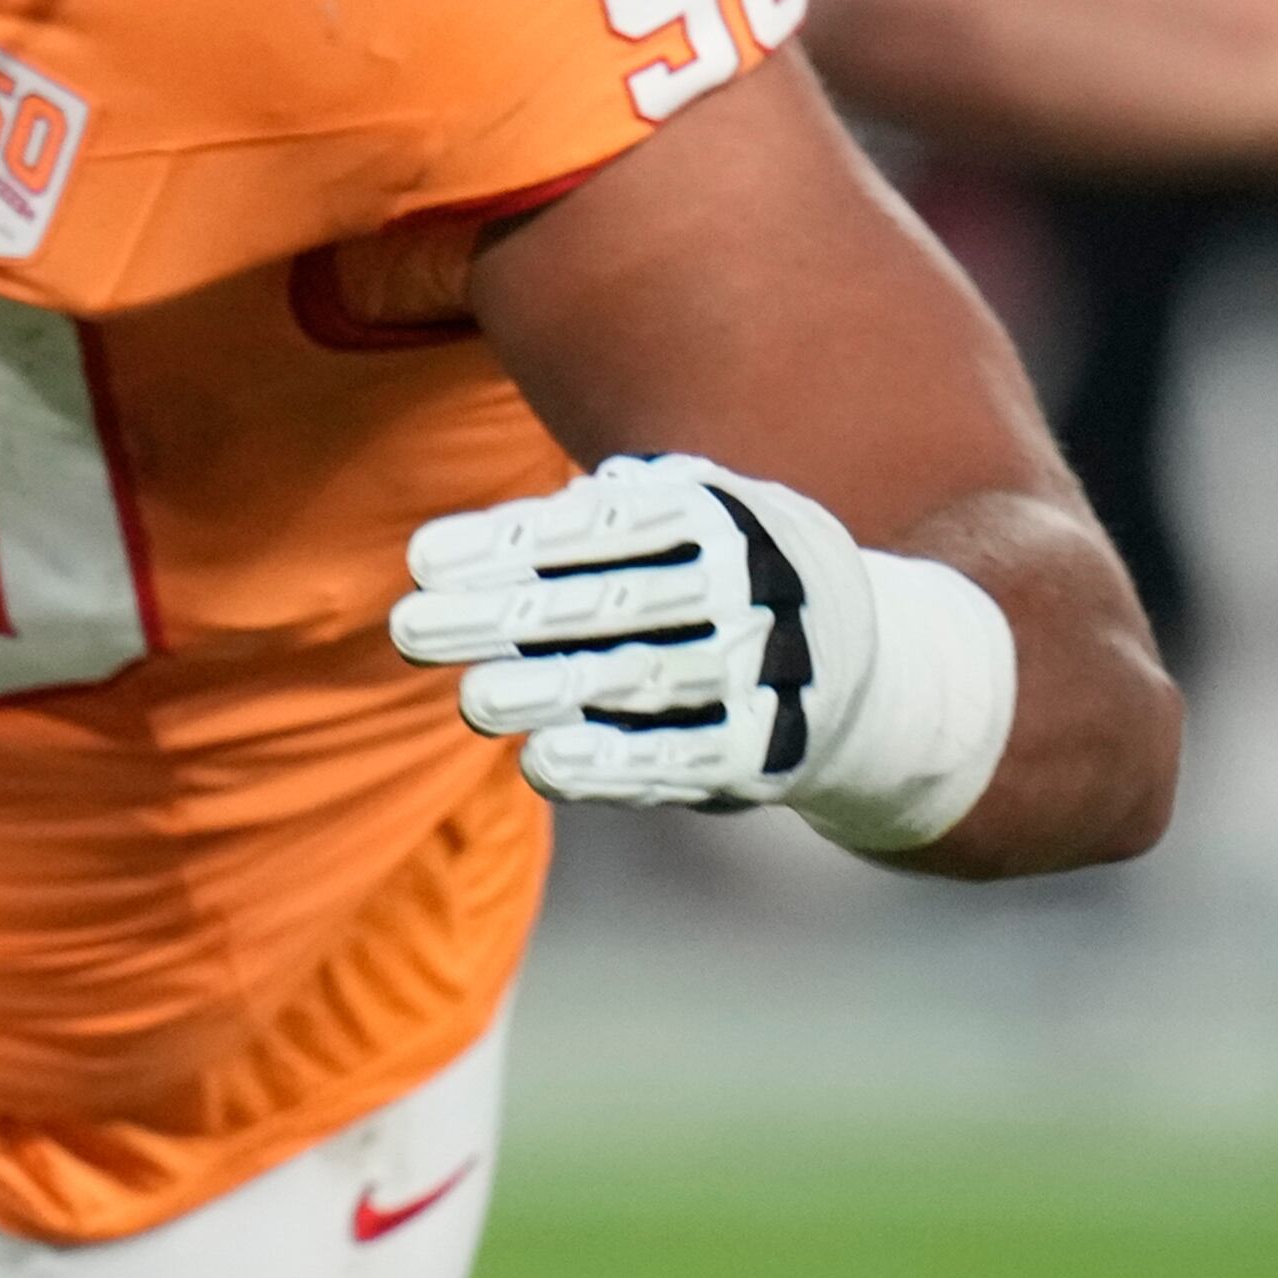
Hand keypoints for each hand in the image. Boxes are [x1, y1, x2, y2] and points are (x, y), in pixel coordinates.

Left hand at [395, 455, 900, 817]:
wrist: (867, 661)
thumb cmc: (718, 573)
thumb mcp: (678, 517)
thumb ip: (588, 519)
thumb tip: (472, 545)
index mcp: (715, 512)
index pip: (596, 525)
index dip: (507, 542)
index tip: (421, 560)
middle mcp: (747, 584)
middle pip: (610, 601)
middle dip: (505, 616)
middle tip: (410, 628)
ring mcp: (763, 667)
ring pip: (645, 680)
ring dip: (553, 693)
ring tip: (473, 699)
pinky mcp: (769, 747)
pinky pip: (684, 754)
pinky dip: (614, 764)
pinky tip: (541, 763)